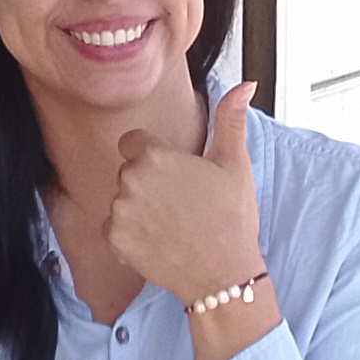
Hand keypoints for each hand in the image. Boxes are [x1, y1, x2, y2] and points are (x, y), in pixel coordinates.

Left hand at [107, 82, 265, 302]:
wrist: (223, 274)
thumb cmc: (231, 218)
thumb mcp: (235, 164)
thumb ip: (230, 120)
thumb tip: (245, 85)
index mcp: (155, 156)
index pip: (133, 142)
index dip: (152, 155)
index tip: (172, 173)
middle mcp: (130, 181)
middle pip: (128, 172)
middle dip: (148, 183)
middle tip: (180, 203)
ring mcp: (120, 212)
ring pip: (122, 201)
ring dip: (139, 209)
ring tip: (172, 224)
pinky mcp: (115, 240)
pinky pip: (114, 229)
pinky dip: (131, 235)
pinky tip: (159, 241)